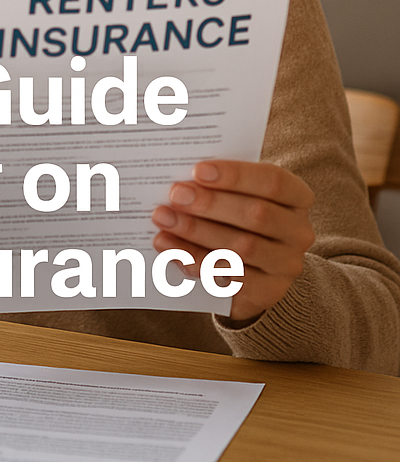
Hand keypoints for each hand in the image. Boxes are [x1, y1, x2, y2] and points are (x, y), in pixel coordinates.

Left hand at [151, 160, 315, 321]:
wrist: (250, 270)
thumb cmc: (236, 216)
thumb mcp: (235, 195)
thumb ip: (217, 184)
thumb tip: (178, 172)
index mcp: (296, 197)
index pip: (273, 181)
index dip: (236, 175)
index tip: (198, 170)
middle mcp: (298, 231)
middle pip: (257, 214)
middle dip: (211, 204)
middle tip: (175, 194)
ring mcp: (287, 264)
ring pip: (243, 247)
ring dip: (197, 231)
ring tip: (163, 219)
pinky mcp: (269, 291)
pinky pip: (230, 277)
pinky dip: (195, 260)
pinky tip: (169, 248)